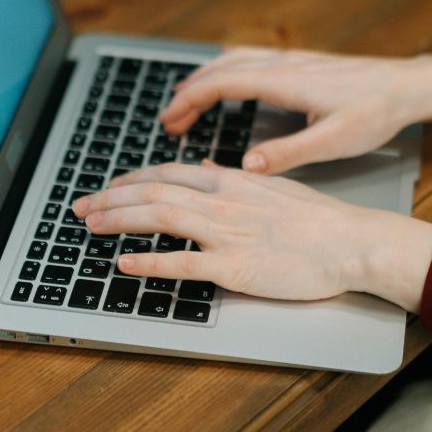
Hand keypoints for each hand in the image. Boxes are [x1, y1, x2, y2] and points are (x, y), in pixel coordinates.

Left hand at [71, 161, 431, 311]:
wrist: (351, 241)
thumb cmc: (319, 220)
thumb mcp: (272, 186)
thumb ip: (232, 177)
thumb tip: (203, 164)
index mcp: (231, 180)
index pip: (167, 172)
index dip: (130, 179)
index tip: (108, 187)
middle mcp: (223, 201)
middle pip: (153, 191)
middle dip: (110, 198)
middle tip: (80, 207)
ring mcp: (227, 233)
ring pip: (161, 218)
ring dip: (119, 220)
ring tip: (90, 226)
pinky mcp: (235, 266)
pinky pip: (184, 263)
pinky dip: (149, 261)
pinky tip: (124, 262)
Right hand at [160, 46, 431, 174]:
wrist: (409, 86)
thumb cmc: (375, 113)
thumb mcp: (333, 142)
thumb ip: (287, 154)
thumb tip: (245, 168)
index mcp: (285, 81)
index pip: (221, 83)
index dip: (189, 101)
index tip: (169, 122)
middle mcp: (283, 63)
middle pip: (220, 69)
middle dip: (189, 94)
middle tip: (170, 123)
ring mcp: (291, 58)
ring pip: (233, 60)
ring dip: (205, 80)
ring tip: (187, 104)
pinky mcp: (301, 62)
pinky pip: (250, 59)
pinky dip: (225, 71)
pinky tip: (226, 82)